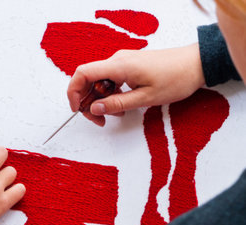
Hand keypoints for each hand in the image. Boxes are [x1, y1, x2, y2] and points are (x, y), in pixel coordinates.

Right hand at [67, 43, 204, 125]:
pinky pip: (110, 80)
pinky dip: (110, 94)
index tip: (76, 109)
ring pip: (99, 82)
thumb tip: (94, 109)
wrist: (197, 64)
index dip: (73, 92)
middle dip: (88, 101)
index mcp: (119, 66)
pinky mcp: (129, 66)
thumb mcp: (145, 98)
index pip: (83, 74)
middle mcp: (117, 61)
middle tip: (99, 119)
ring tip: (116, 114)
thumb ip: (117, 104)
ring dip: (101, 100)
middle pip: (88, 80)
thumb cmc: (176, 79)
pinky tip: (122, 105)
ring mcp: (123, 62)